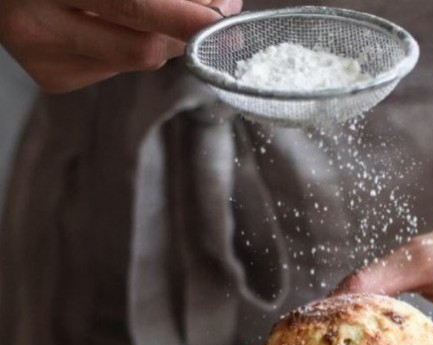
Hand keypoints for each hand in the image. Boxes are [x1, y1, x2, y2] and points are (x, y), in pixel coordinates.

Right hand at [0, 0, 241, 91]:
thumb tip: (211, 2)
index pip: (132, 4)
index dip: (183, 14)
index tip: (223, 10)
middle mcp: (38, 25)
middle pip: (141, 48)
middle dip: (188, 30)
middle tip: (219, 9)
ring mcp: (44, 60)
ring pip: (135, 60)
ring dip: (164, 36)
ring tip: (171, 13)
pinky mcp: (53, 79)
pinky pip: (115, 66)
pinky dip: (130, 44)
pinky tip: (116, 24)